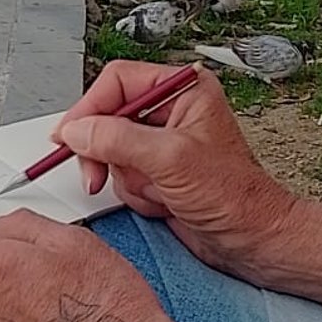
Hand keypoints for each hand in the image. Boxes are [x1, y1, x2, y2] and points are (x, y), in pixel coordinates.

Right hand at [54, 62, 306, 283]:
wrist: (251, 239)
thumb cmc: (236, 196)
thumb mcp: (171, 160)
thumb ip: (118, 140)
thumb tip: (77, 130)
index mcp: (184, 89)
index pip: (118, 82)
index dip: (90, 108)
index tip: (70, 136)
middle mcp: (172, 111)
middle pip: (108, 117)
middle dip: (107, 152)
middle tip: (97, 173)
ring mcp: (162, 143)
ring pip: (111, 151)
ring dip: (129, 178)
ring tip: (158, 190)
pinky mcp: (157, 171)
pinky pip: (122, 176)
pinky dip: (136, 194)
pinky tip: (163, 201)